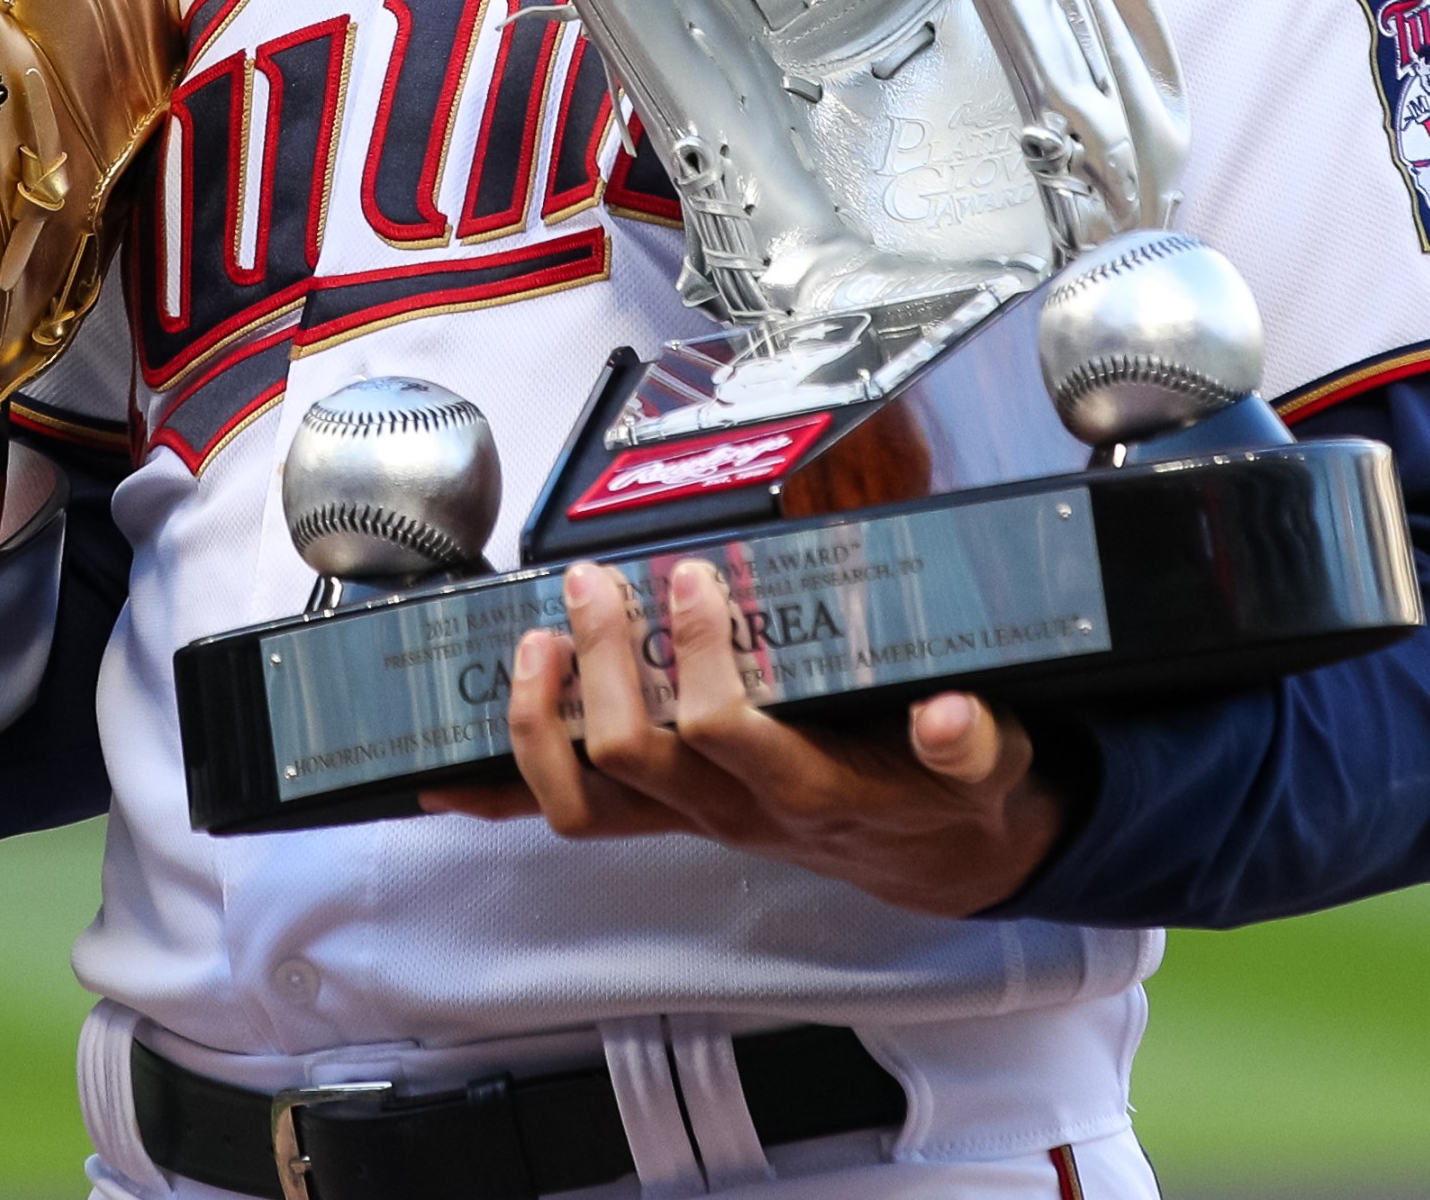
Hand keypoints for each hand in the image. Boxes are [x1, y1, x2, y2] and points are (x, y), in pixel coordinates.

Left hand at [419, 559, 1066, 917]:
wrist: (934, 853)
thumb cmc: (944, 792)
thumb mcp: (988, 764)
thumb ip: (971, 742)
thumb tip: (949, 716)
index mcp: (810, 790)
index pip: (731, 734)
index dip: (696, 659)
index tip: (691, 577)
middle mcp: (736, 812)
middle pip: (639, 757)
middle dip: (605, 666)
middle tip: (594, 586)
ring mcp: (692, 817)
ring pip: (585, 803)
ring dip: (540, 726)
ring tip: (531, 644)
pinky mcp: (666, 814)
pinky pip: (570, 813)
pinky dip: (500, 794)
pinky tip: (440, 774)